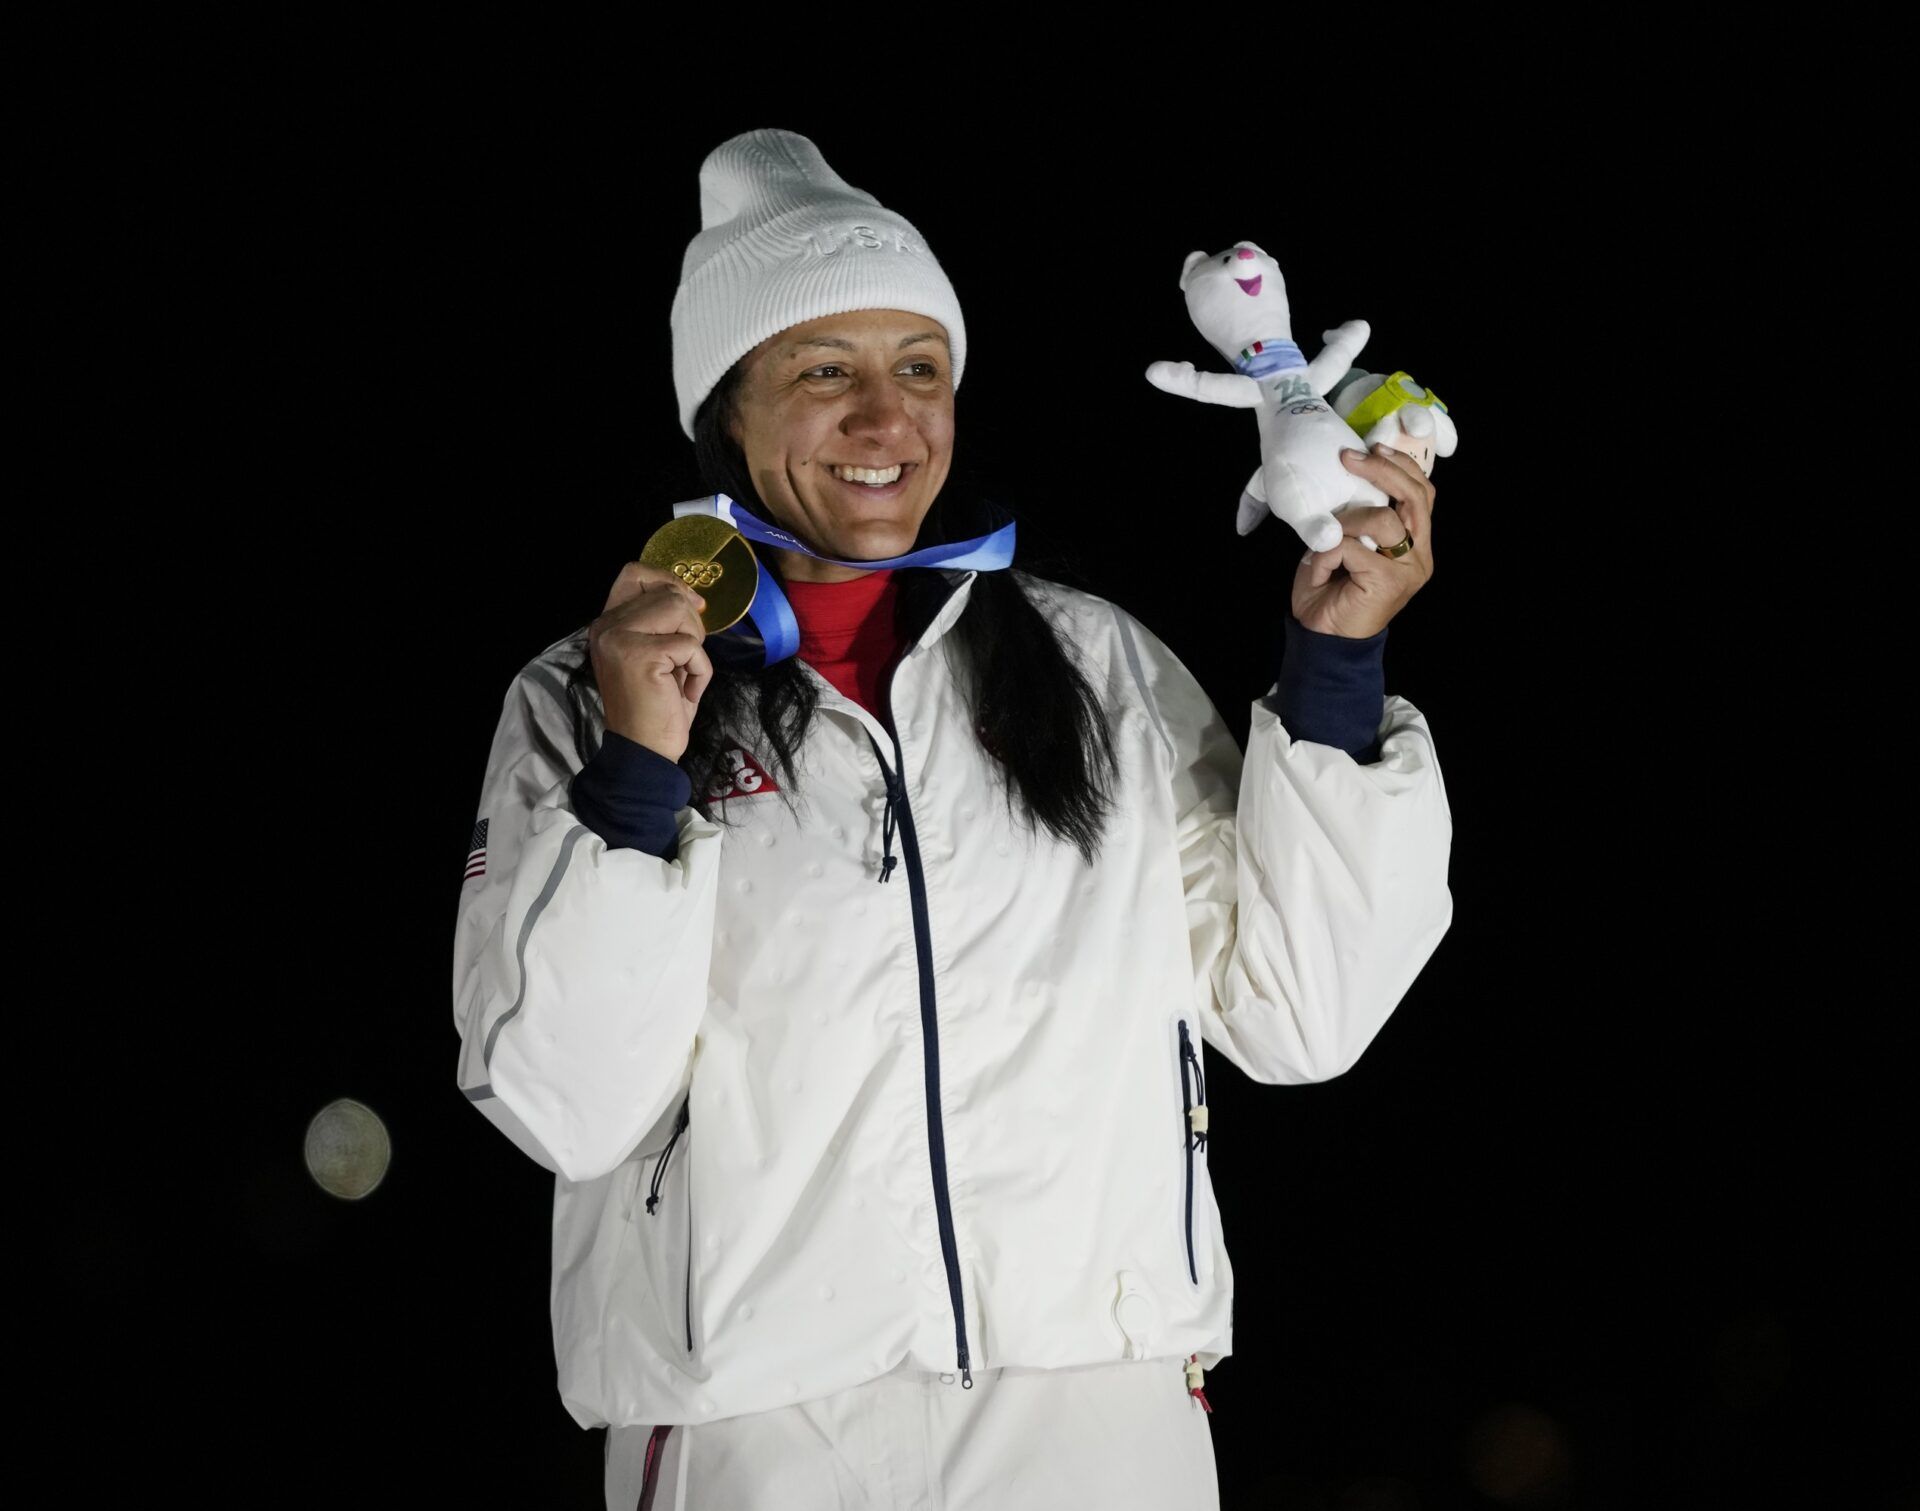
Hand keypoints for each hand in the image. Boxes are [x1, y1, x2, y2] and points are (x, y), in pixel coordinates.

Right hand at [589, 562, 711, 763]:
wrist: (643, 751)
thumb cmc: (654, 707)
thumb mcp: (657, 655)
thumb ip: (663, 623)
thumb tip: (692, 598)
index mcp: (607, 623)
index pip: (635, 573)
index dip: (668, 581)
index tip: (691, 605)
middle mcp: (607, 626)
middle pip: (668, 593)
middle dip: (691, 623)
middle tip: (686, 658)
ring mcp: (621, 638)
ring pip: (679, 609)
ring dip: (695, 643)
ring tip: (683, 673)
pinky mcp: (641, 655)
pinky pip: (691, 645)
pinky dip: (700, 670)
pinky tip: (684, 692)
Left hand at [1289, 443, 1435, 637]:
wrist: (1323, 640)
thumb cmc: (1331, 592)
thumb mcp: (1346, 545)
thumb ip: (1358, 518)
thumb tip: (1349, 478)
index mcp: (1416, 544)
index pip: (1423, 494)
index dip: (1402, 466)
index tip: (1374, 447)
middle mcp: (1420, 555)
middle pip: (1415, 496)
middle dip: (1382, 470)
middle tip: (1350, 458)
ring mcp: (1408, 569)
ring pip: (1383, 519)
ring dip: (1346, 520)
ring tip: (1325, 537)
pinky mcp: (1389, 581)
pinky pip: (1352, 547)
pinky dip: (1327, 552)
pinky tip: (1319, 569)